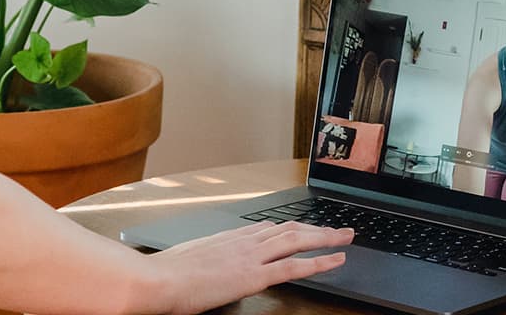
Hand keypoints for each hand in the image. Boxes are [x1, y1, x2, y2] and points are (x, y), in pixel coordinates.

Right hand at [151, 220, 352, 314]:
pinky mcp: (255, 274)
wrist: (159, 280)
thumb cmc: (167, 275)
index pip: (268, 228)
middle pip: (289, 228)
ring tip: (346, 237)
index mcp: (229, 237)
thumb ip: (206, 259)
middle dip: (316, 227)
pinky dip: (319, 261)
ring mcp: (251, 255)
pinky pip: (295, 265)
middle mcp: (244, 240)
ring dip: (326, 237)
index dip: (291, 227)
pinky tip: (336, 260)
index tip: (304, 227)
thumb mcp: (189, 261)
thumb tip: (207, 265)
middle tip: (338, 227)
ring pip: (298, 240)